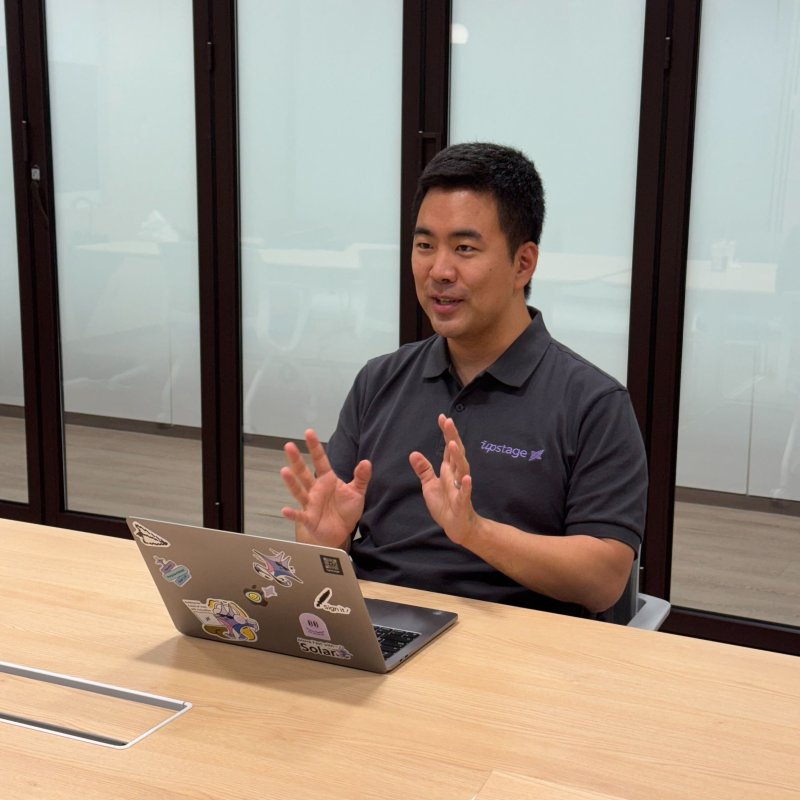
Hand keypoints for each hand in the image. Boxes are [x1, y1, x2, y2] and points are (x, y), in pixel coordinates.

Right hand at [280, 429, 370, 547]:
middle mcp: (316, 489)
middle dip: (296, 460)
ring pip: (299, 491)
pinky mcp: (309, 519)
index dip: (315, 447)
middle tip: (288, 446)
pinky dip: (292, 513)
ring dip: (291, 482)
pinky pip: (299, 515)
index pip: (320, 460)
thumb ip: (361, 477)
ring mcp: (310, 504)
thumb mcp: (357, 492)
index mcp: (327, 480)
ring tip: (284, 471)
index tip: (308, 432)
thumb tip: (366, 461)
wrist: (342, 532)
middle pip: (304, 472)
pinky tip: (284, 510)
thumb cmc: (346, 510)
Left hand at [409, 414, 478, 545]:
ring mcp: (460, 488)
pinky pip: (465, 493)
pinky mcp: (462, 502)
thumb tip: (413, 453)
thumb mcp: (430, 485)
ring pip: (461, 469)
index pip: (447, 447)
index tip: (442, 417)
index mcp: (448, 470)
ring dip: (458, 457)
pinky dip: (466, 485)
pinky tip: (466, 477)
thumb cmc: (445, 505)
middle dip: (452, 437)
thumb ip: (424, 469)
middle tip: (449, 421)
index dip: (446, 433)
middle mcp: (456, 475)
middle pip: (455, 453)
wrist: (457, 527)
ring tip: (454, 444)